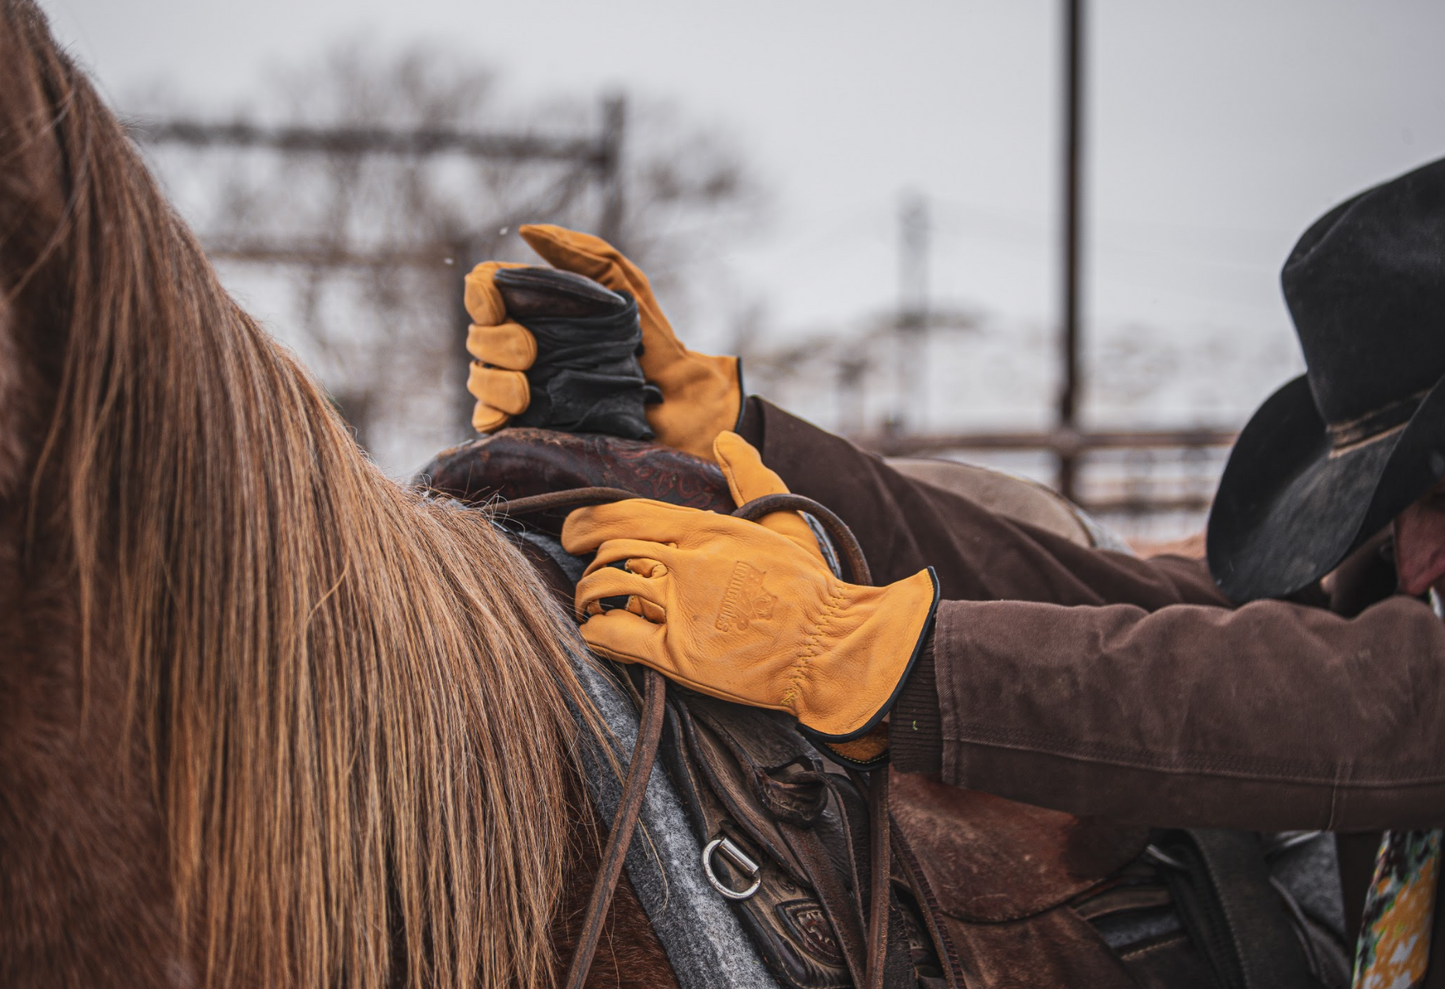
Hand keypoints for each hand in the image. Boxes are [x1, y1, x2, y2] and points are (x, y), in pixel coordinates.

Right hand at [464, 225, 741, 460]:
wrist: (681, 406)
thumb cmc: (658, 344)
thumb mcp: (628, 288)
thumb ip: (584, 255)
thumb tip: (526, 231)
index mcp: (539, 310)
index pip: (485, 291)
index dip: (480, 295)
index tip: (498, 304)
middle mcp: (524, 348)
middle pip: (478, 337)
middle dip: (496, 342)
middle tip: (532, 352)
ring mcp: (524, 390)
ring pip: (478, 378)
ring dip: (494, 381)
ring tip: (526, 390)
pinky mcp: (530, 430)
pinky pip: (486, 422)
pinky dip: (491, 415)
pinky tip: (512, 413)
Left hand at [561, 433, 938, 739]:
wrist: (831, 649)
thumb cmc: (811, 588)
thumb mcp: (784, 522)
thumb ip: (751, 477)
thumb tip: (729, 438)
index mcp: (709, 529)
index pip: (628, 513)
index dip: (590, 519)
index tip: (574, 528)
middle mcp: (688, 562)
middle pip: (609, 545)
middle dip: (580, 548)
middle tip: (572, 557)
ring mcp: (680, 608)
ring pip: (605, 588)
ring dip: (588, 595)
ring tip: (590, 603)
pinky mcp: (678, 655)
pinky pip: (613, 635)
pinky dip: (596, 633)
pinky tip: (599, 633)